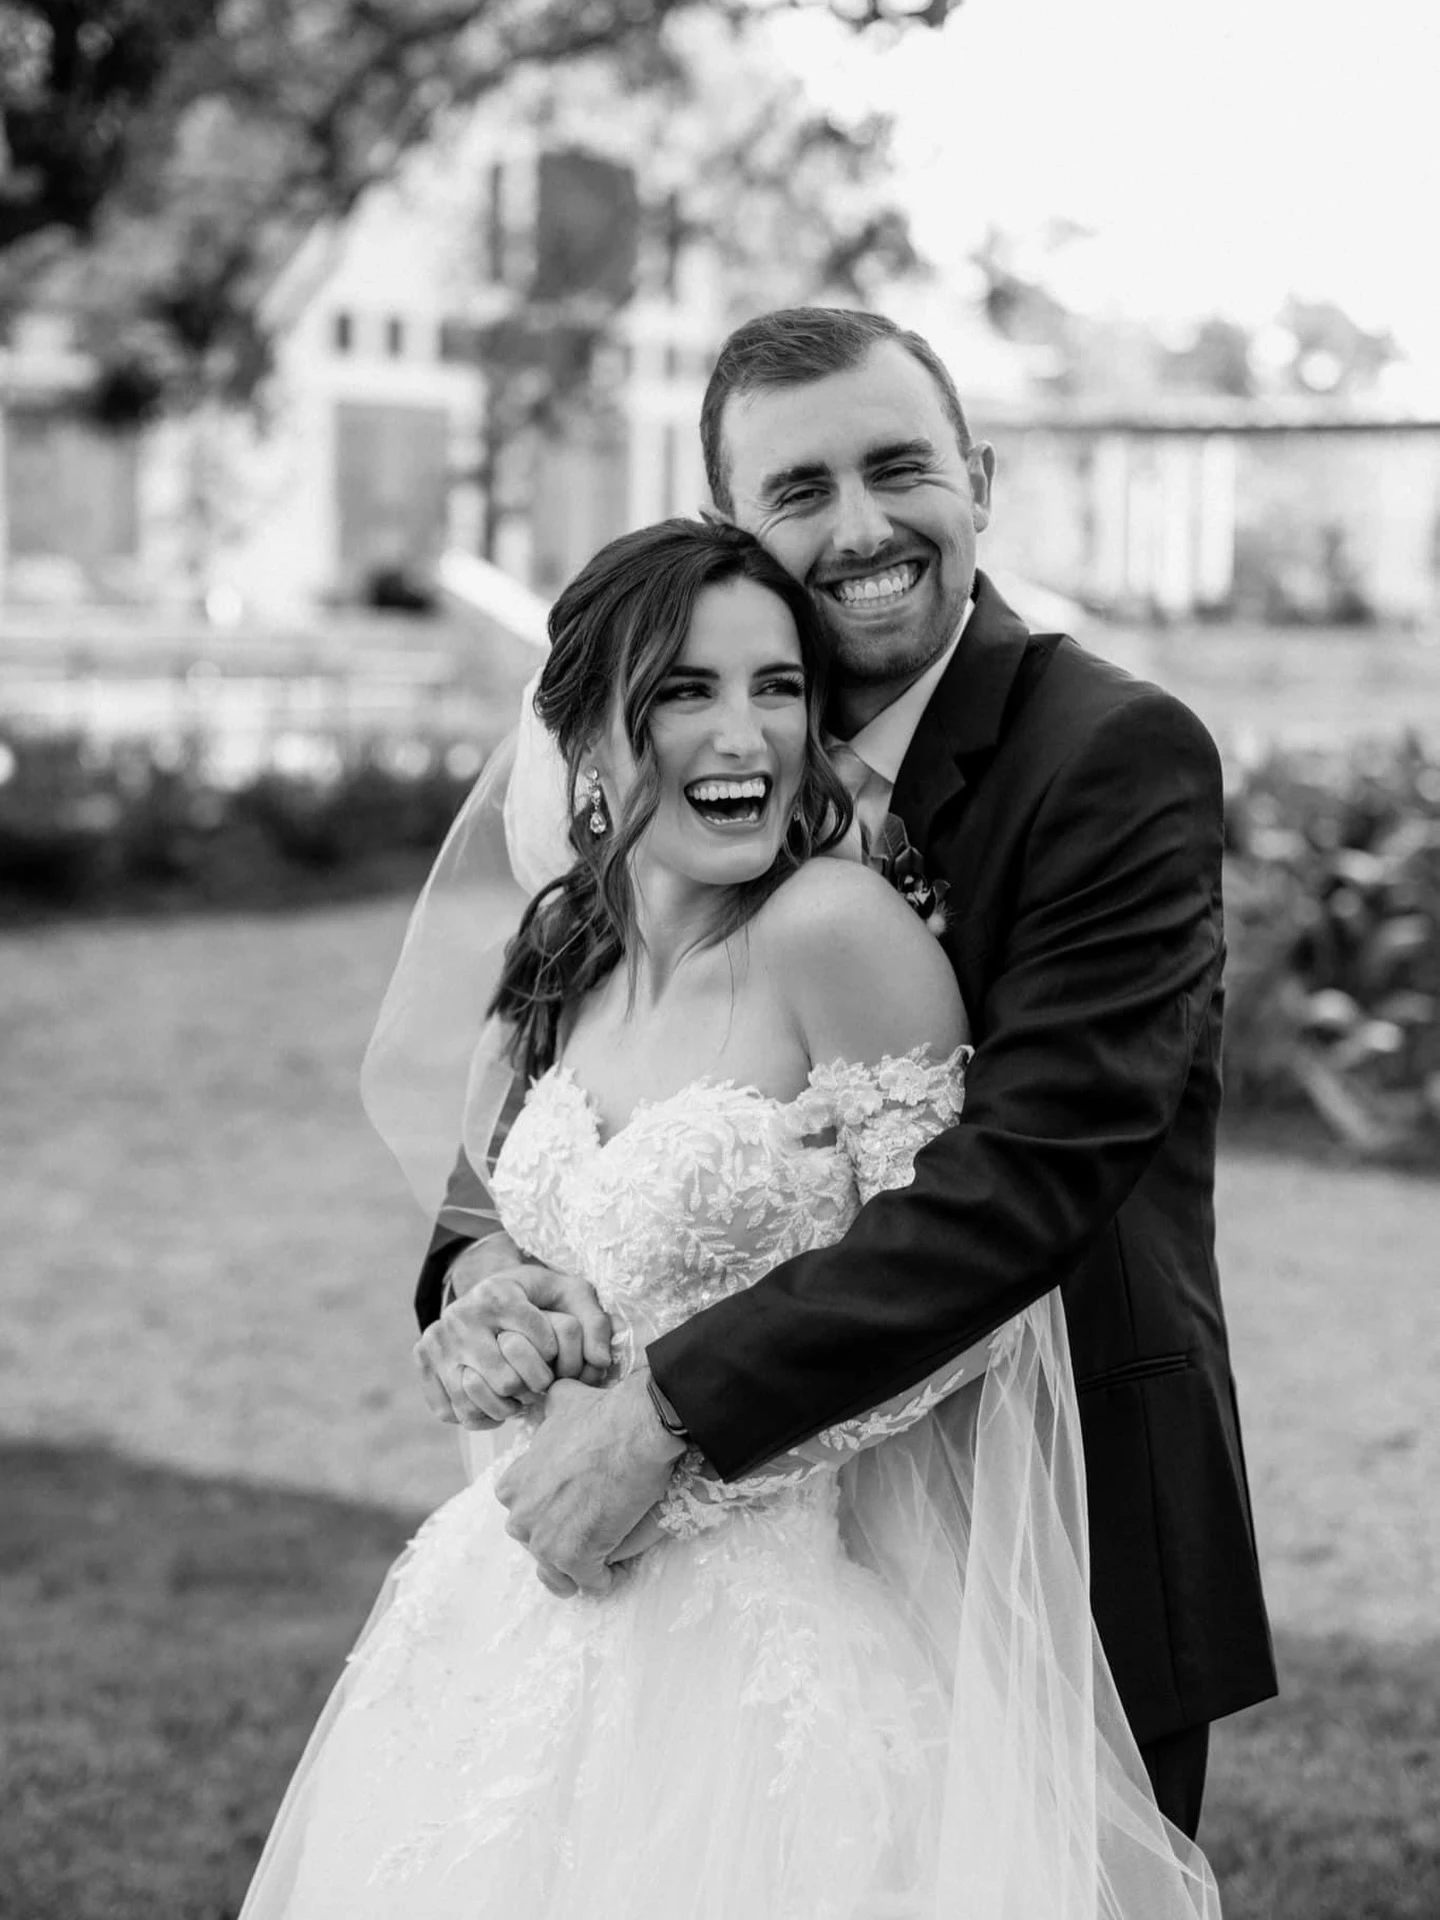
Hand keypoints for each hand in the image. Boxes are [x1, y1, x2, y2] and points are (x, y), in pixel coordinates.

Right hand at [414, 1245, 611, 1429]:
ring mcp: (437, 1338)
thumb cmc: (534, 1296)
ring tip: (518, 1395)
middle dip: (531, 1388)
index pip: (541, 1342)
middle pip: (508, 1381)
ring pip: (475, 1400)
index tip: (553, 1352)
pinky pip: (451, 1410)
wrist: (485, 1290)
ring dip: (504, 1407)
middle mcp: (460, 1315)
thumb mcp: (569, 1292)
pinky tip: (492, 1402)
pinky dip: (476, 1416)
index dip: (555, 1356)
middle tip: (538, 1382)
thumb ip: (594, 1320)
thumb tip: (601, 1361)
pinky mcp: (422, 1358)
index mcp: (497, 1293)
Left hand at [494, 1373, 685, 1595]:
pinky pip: (590, 1582)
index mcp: (512, 1486)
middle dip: (563, 1541)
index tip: (573, 1510)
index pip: (526, 1514)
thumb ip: (551, 1407)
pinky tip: (616, 1571)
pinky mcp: (574, 1557)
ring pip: (560, 1570)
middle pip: (540, 1544)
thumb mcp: (563, 1402)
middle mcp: (520, 1516)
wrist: (635, 1429)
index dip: (551, 1513)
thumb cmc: (603, 1415)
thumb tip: (555, 1397)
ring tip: (600, 1562)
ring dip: (579, 1568)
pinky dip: (604, 1580)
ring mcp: (544, 1540)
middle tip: (592, 1531)